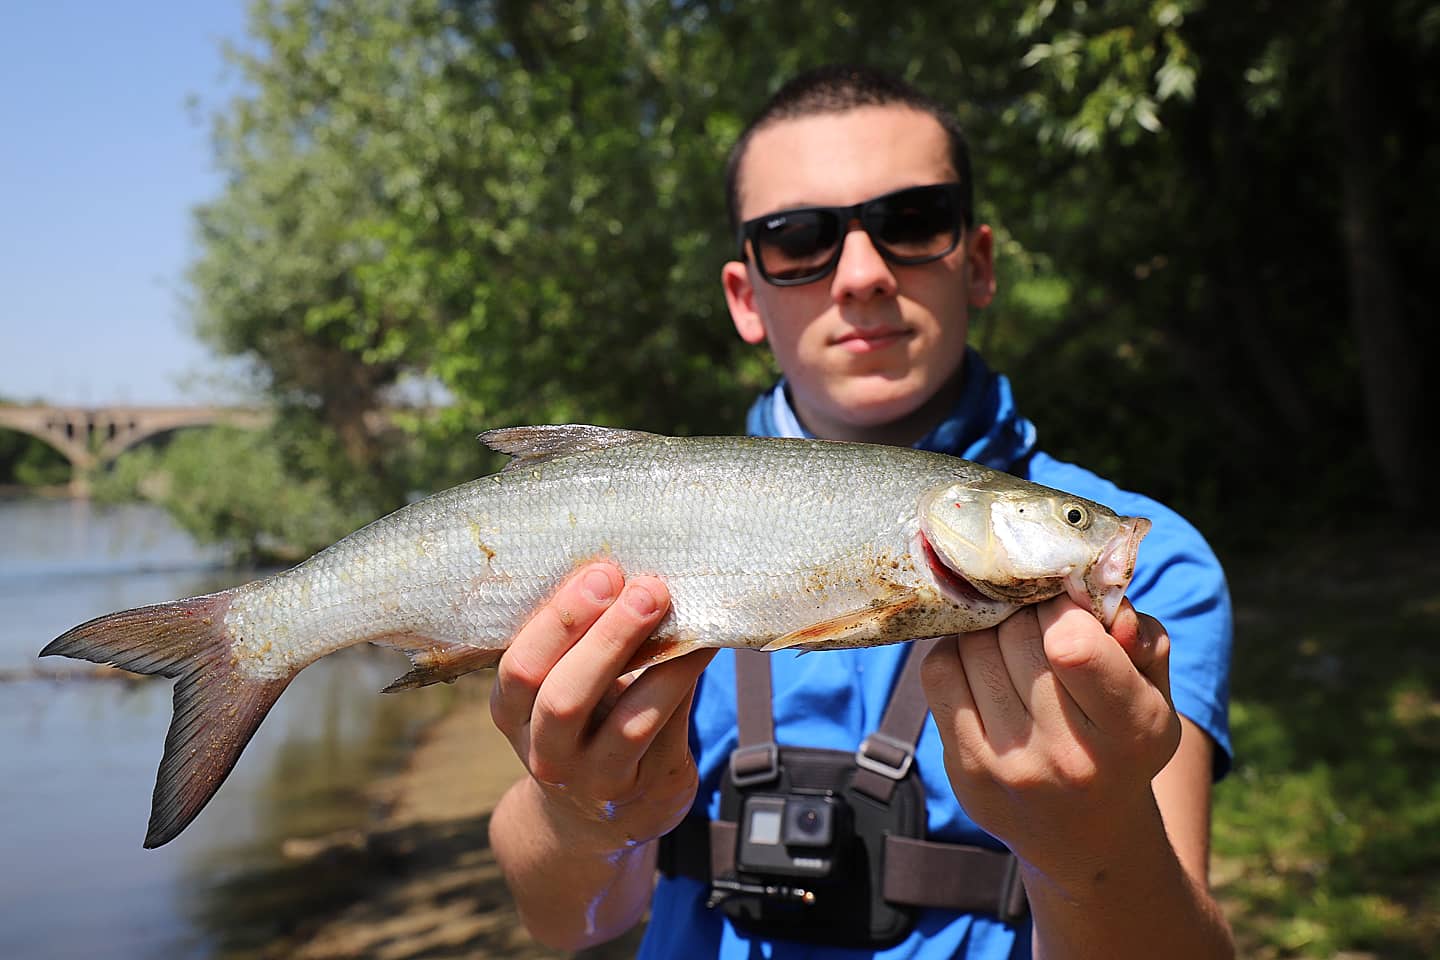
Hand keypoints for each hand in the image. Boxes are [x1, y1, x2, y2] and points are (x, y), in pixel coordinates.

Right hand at [489, 562, 715, 853]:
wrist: (591, 818)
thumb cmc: (579, 723)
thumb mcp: (556, 687)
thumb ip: (578, 642)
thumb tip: (631, 571)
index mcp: (512, 713)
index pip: (521, 668)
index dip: (560, 621)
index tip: (602, 573)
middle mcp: (546, 754)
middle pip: (565, 699)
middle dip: (608, 638)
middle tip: (648, 589)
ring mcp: (597, 780)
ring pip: (628, 725)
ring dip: (661, 666)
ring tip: (687, 617)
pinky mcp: (648, 788)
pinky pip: (671, 731)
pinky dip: (687, 683)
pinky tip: (705, 647)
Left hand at [920, 596, 1181, 886]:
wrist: (1087, 835)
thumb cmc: (1123, 741)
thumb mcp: (1155, 692)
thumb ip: (1140, 636)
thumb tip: (1091, 589)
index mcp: (1131, 731)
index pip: (1073, 646)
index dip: (1063, 608)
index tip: (1067, 609)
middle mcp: (1070, 755)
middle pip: (1018, 636)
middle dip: (1027, 612)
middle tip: (1036, 618)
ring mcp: (1010, 765)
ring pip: (975, 647)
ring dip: (991, 628)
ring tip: (1010, 639)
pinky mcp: (966, 769)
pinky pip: (939, 674)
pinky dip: (956, 651)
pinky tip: (980, 660)